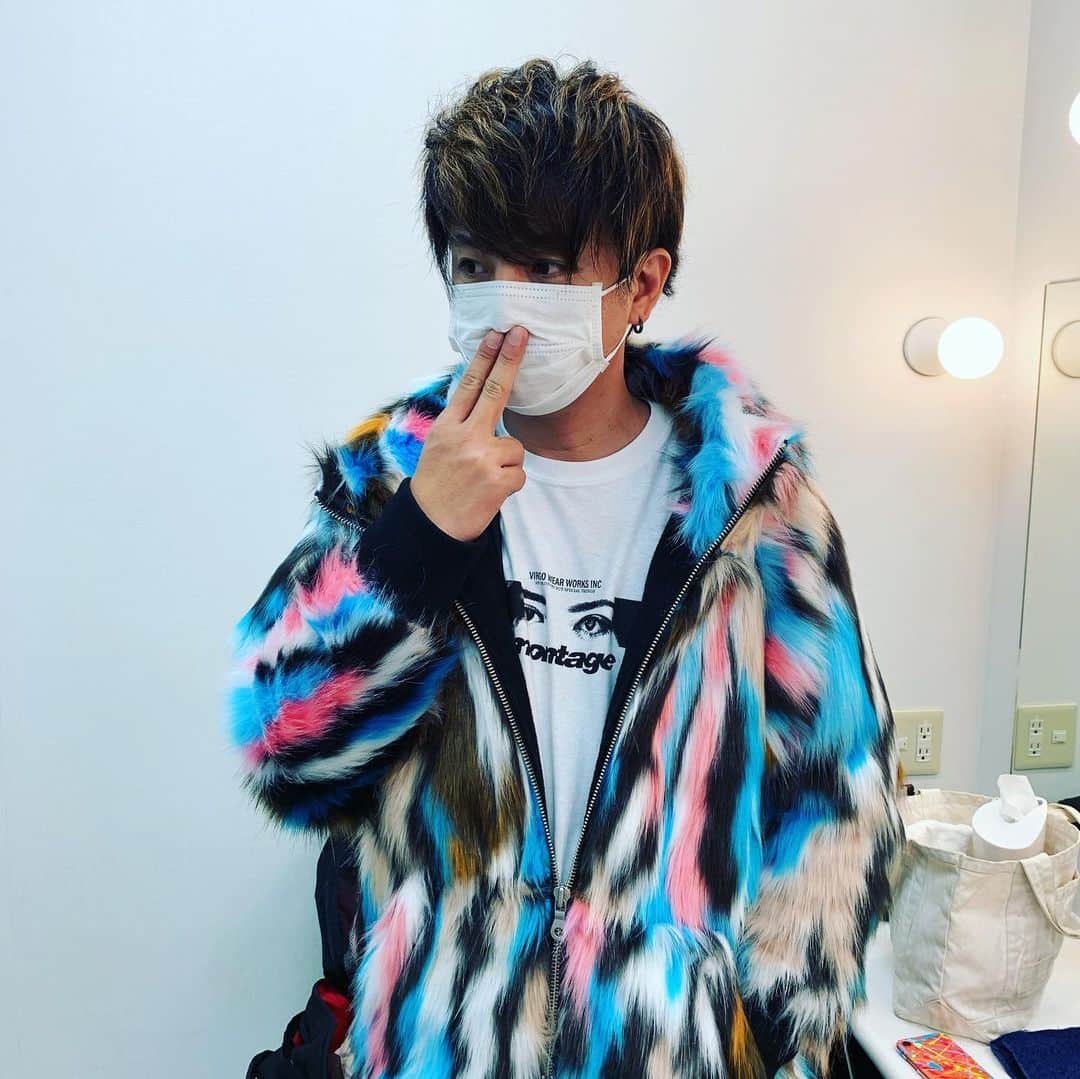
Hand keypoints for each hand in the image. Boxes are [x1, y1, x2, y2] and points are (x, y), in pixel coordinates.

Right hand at [409, 326, 528, 541]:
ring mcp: (482, 457)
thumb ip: (460, 423)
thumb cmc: (437, 485)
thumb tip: (483, 397)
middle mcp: (464, 437)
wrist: (431, 525)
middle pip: (494, 392)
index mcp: (447, 427)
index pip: (468, 386)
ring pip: (515, 446)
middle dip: (509, 360)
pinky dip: (509, 484)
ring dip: (506, 463)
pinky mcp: (498, 479)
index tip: (496, 335)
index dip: (484, 358)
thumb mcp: (438, 446)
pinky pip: (519, 472)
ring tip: (483, 479)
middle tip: (521, 335)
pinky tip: (490, 493)